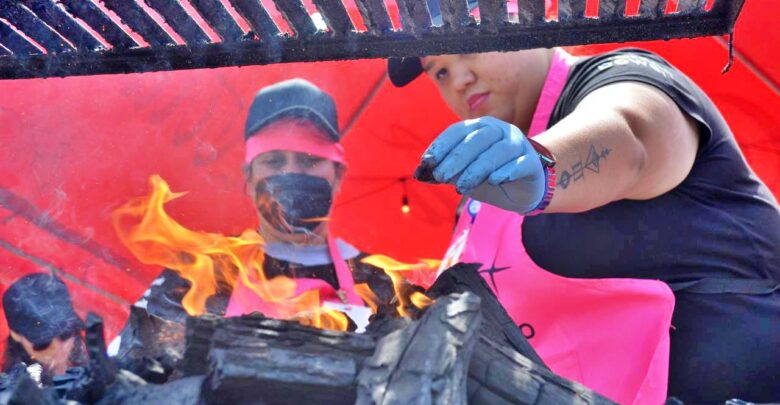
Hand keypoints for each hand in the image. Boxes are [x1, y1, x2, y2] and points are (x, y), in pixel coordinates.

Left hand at [414, 117, 546, 212]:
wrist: (522, 191)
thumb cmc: (489, 177)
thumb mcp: (464, 175)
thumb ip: (446, 172)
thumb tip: (421, 174)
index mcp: (481, 128)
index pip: (458, 131)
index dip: (442, 145)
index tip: (427, 162)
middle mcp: (500, 131)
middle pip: (477, 139)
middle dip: (456, 158)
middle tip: (440, 176)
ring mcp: (518, 145)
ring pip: (498, 151)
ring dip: (477, 169)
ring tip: (462, 187)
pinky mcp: (532, 163)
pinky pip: (520, 163)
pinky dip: (506, 171)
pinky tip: (494, 180)